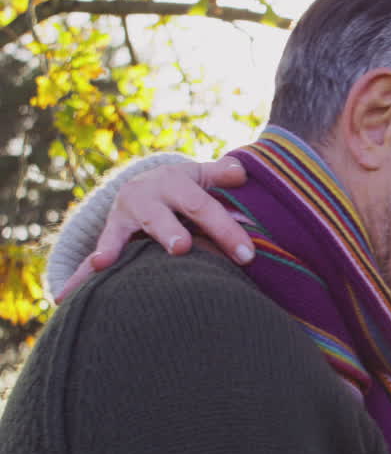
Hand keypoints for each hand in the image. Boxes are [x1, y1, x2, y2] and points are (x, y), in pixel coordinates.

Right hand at [56, 156, 253, 301]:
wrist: (148, 185)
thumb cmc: (188, 189)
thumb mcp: (203, 177)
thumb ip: (222, 175)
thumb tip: (241, 171)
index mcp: (176, 181)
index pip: (205, 207)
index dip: (226, 230)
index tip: (247, 256)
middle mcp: (146, 194)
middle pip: (162, 217)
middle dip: (170, 232)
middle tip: (181, 248)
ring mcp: (124, 213)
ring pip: (125, 231)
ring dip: (116, 247)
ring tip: (106, 262)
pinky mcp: (110, 230)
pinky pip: (101, 248)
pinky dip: (88, 266)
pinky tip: (79, 282)